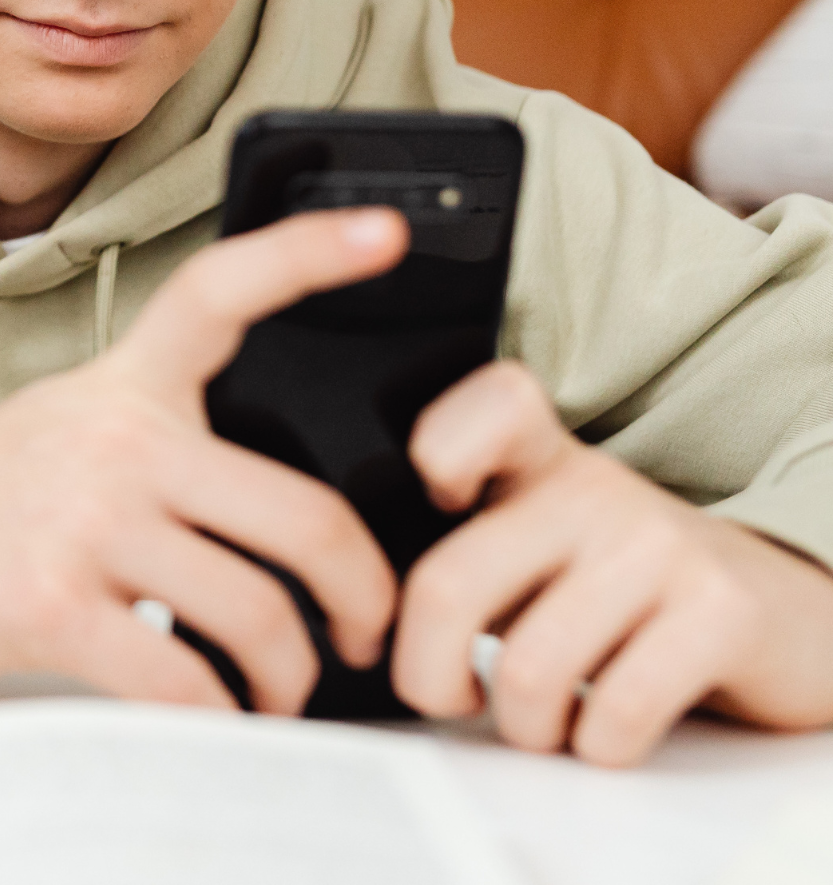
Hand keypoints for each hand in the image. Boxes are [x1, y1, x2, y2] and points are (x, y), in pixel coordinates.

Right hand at [0, 208, 407, 712]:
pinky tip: (214, 717)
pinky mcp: (52, 603)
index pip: (220, 295)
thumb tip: (290, 514)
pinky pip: (183, 680)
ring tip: (276, 694)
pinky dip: (218, 718)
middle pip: (305, 518)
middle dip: (361, 600)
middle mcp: (114, 441)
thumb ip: (166, 437)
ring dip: (289, 678)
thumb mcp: (69, 428)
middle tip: (363, 635)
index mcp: (125, 388)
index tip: (385, 236)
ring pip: (258, 613)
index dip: (307, 255)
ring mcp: (84, 521)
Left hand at [393, 361, 832, 765]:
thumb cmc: (628, 590)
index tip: (436, 503)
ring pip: (531, 671)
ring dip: (526, 727)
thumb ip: (464, 558)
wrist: (784, 612)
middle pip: (450, 585)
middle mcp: (596, 492)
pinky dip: (597, 747)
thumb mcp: (541, 543)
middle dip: (426, 676)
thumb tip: (368, 618)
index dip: (440, 450)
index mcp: (543, 465)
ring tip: (545, 720)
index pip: (491, 406)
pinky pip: (615, 713)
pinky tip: (605, 730)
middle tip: (448, 694)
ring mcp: (661, 547)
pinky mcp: (720, 614)